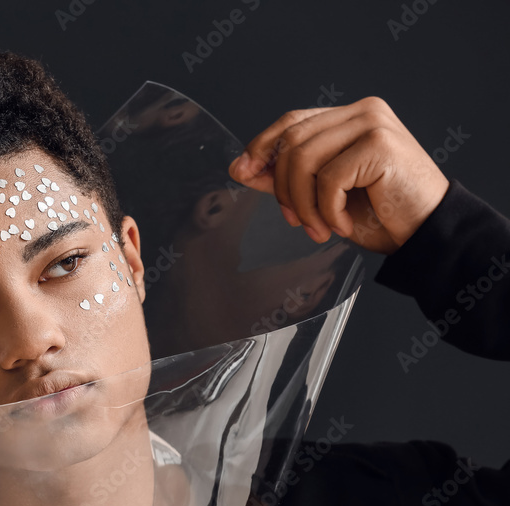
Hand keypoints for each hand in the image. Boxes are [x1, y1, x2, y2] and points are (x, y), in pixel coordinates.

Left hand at [228, 96, 449, 253]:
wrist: (428, 232)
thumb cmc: (381, 213)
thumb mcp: (322, 194)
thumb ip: (285, 177)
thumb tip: (239, 167)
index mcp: (350, 117)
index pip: (292, 121)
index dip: (262, 145)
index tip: (242, 171)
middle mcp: (363, 112)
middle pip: (292, 141)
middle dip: (282, 187)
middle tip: (294, 221)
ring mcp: (373, 124)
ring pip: (304, 160)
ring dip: (303, 204)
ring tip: (318, 228)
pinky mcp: (380, 145)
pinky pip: (328, 179)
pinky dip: (328, 211)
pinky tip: (343, 225)